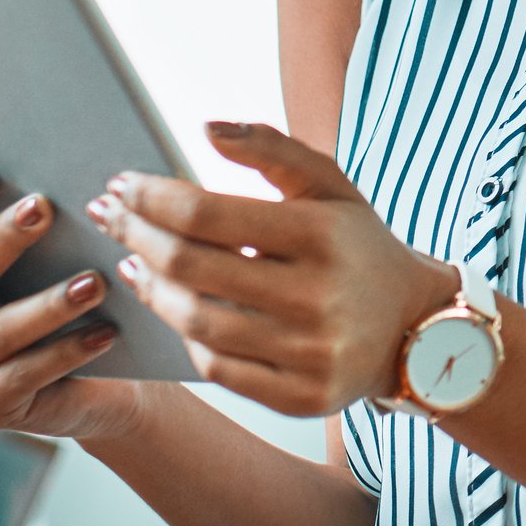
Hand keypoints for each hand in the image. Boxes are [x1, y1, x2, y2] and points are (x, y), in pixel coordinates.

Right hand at [0, 169, 147, 445]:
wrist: (106, 388)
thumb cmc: (77, 311)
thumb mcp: (57, 268)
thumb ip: (47, 233)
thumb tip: (75, 185)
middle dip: (3, 238)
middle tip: (45, 208)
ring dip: (48, 304)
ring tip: (94, 283)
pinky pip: (24, 375)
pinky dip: (67, 353)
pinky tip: (105, 334)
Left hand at [91, 120, 455, 418]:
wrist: (416, 327)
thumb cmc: (357, 246)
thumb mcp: (330, 186)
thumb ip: (271, 148)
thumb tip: (206, 128)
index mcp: (322, 234)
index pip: (208, 214)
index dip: (152, 198)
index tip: (121, 185)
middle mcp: (318, 297)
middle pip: (191, 267)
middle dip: (136, 236)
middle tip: (109, 216)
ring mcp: (310, 353)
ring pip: (196, 321)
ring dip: (149, 289)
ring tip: (131, 262)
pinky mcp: (302, 398)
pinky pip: (217, 366)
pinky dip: (185, 334)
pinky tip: (172, 307)